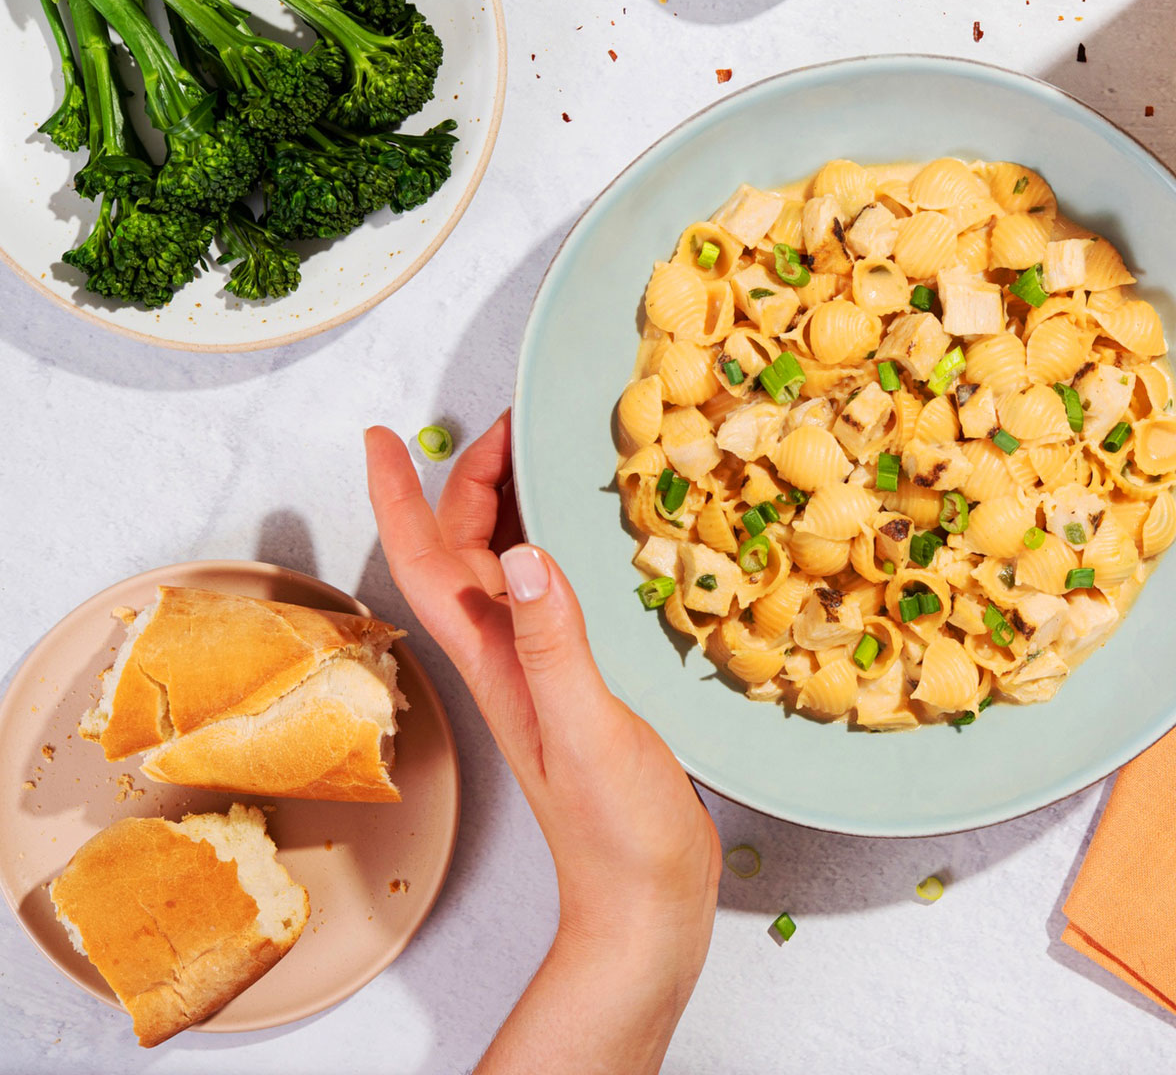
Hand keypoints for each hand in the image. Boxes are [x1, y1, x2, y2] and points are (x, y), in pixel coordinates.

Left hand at [365, 413, 720, 1074]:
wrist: (645, 897)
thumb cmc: (612, 827)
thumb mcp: (584, 725)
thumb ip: (555, 642)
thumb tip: (526, 551)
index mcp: (493, 658)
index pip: (426, 562)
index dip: (399, 497)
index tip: (384, 436)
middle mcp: (509, 657)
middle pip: (467, 552)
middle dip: (472, 481)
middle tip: (510, 424)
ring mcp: (546, 672)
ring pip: (512, 570)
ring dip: (517, 508)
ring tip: (549, 459)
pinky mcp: (587, 685)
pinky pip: (560, 596)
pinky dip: (568, 551)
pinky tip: (604, 541)